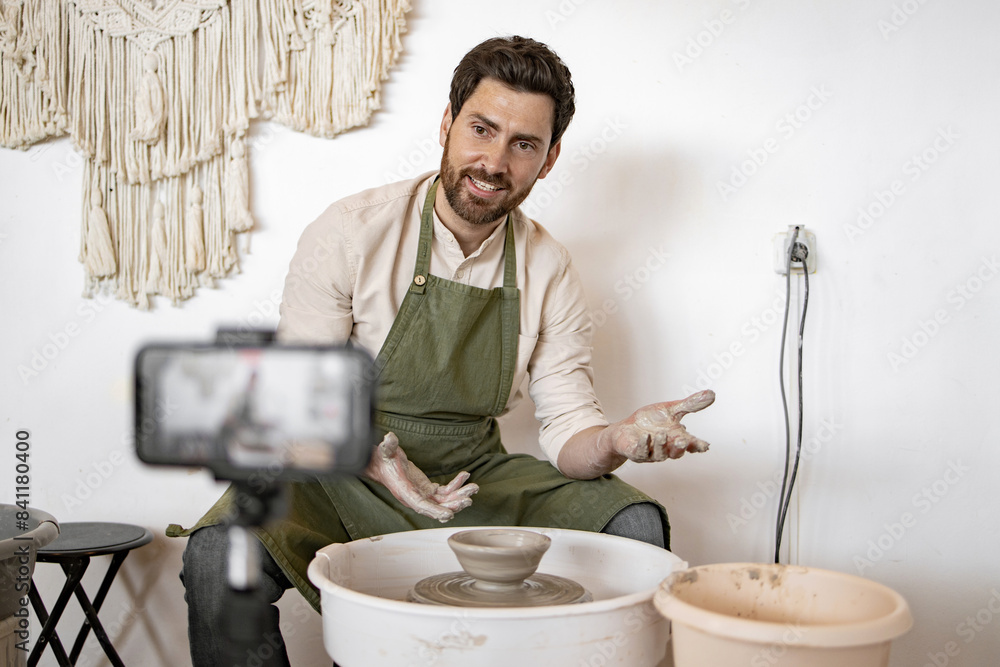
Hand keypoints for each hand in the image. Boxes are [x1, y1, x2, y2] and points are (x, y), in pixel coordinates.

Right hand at [363, 432, 478, 521]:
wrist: (382, 465)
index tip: (448, 514)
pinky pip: (444, 491)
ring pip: (444, 501)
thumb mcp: (385, 451)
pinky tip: (464, 476)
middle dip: (453, 504)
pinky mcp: (428, 489)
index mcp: (405, 492)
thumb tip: (389, 437)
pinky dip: (455, 485)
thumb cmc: (384, 460)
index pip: (421, 505)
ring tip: (474, 488)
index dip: (435, 511)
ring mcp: (423, 495)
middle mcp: (415, 497)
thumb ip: (388, 446)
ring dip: (459, 496)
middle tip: (468, 500)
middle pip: (437, 506)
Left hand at [608, 390, 714, 462]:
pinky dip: (644, 444)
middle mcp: (666, 448)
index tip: (704, 445)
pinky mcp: (637, 453)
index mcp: (677, 438)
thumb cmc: (650, 421)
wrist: (626, 429)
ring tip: (661, 434)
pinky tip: (645, 436)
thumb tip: (712, 394)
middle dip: (680, 448)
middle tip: (683, 441)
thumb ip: (690, 404)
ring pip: (660, 454)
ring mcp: (651, 453)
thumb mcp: (671, 409)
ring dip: (661, 444)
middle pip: (677, 452)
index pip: (691, 444)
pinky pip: (641, 452)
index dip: (697, 446)